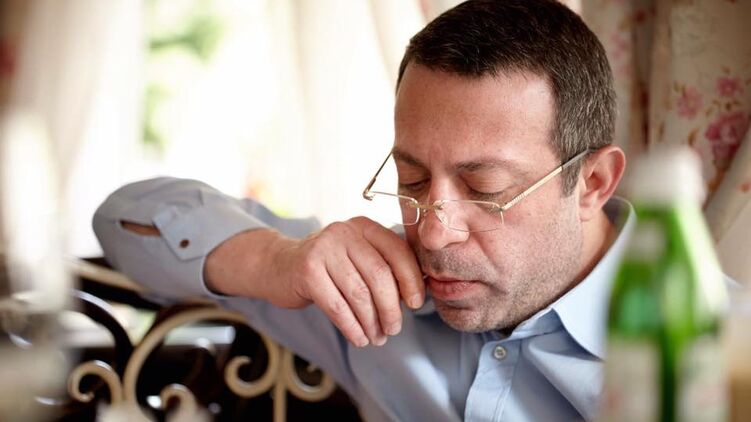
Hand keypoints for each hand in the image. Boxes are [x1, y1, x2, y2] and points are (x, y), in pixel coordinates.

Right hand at [205, 217, 424, 347]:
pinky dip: (352, 327)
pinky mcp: (307, 270)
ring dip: (372, 322)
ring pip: (359, 294)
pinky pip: (337, 306)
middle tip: (394, 328)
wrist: (279, 265)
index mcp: (364, 226)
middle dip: (391, 308)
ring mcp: (323, 249)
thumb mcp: (356, 258)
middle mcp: (344, 232)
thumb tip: (417, 295)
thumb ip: (384, 267)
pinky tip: (359, 338)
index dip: (411, 280)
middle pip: (379, 275)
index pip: (397, 251)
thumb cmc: (328, 267)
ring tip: (377, 338)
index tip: (416, 303)